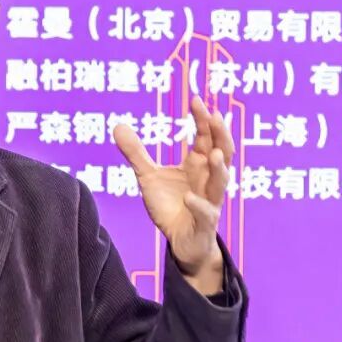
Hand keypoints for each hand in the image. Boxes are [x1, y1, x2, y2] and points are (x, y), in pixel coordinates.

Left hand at [113, 96, 234, 293]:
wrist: (181, 241)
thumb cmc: (171, 205)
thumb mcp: (148, 177)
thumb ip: (136, 153)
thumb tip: (118, 125)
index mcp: (199, 164)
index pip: (206, 136)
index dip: (203, 119)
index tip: (196, 99)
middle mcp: (208, 179)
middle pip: (223, 153)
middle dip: (220, 135)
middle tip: (215, 116)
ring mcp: (210, 200)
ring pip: (221, 182)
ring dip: (220, 168)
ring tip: (215, 153)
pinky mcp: (204, 222)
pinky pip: (206, 212)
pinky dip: (199, 205)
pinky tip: (189, 197)